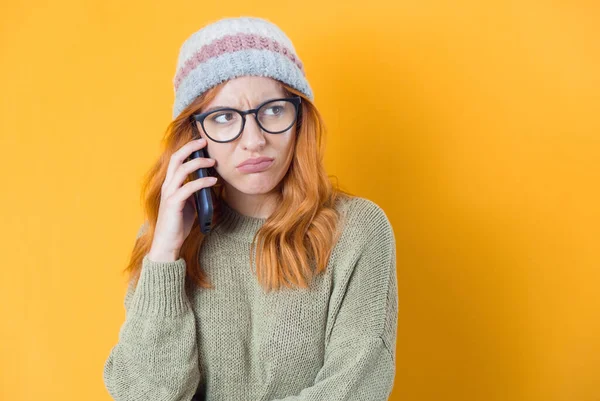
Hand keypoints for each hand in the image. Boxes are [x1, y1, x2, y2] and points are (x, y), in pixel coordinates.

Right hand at [148, 138, 216, 261]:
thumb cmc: (177, 224)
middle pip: (176, 158)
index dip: (186, 149)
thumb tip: (205, 183)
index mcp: (169, 184)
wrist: (167, 243)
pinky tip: (213, 181)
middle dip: (190, 147)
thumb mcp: (187, 204)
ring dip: (199, 163)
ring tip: (213, 162)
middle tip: (205, 142)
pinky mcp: (174, 203)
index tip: (200, 143)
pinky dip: (202, 182)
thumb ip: (193, 192)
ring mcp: (169, 194)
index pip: (175, 160)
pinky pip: (189, 187)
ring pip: (182, 170)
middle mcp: (167, 186)